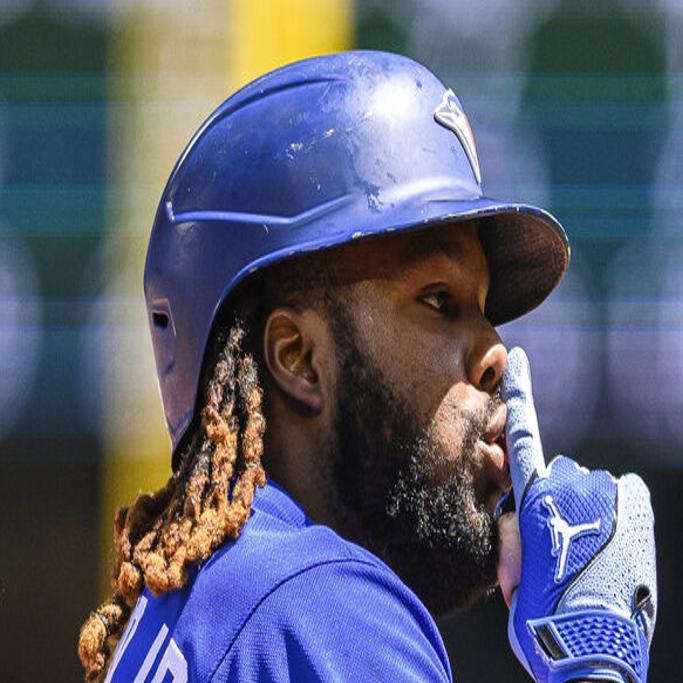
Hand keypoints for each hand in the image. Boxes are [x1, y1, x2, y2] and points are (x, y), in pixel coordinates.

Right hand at [500, 347, 656, 682]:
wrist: (592, 655)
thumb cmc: (541, 617)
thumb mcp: (509, 577)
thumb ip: (511, 535)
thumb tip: (521, 517)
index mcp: (530, 500)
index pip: (523, 434)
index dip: (519, 392)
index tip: (518, 358)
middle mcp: (569, 486)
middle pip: (558, 474)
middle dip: (556, 499)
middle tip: (559, 548)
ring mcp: (607, 496)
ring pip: (591, 487)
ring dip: (588, 511)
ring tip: (590, 558)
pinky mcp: (637, 509)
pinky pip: (625, 491)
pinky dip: (619, 508)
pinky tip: (615, 539)